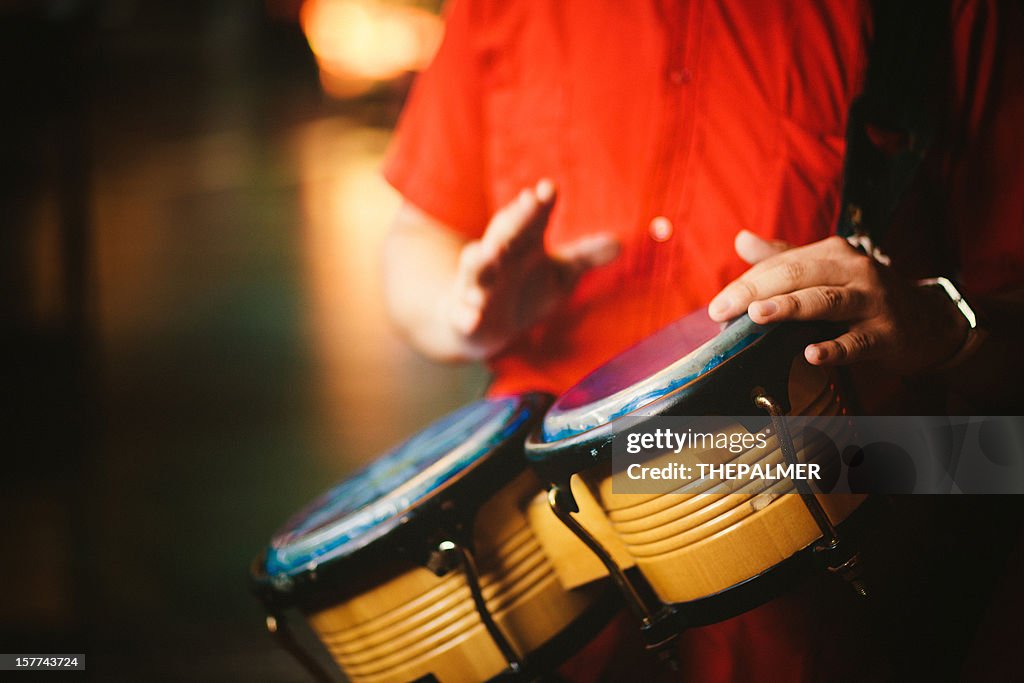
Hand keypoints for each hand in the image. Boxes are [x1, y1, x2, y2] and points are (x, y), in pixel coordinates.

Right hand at [443, 179, 618, 358]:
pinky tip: (472, 316)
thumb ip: (585, 257)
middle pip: (505, 234)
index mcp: (522, 243)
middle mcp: (497, 257)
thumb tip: (620, 244)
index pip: (532, 219)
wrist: (483, 325)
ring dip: (483, 259)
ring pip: (477, 268)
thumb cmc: (526, 292)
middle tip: (528, 202)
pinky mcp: (465, 313)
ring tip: (491, 252)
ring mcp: (478, 284)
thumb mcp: (560, 274)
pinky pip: (464, 313)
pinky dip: (467, 314)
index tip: (549, 189)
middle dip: (515, 219)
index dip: (540, 205)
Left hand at [707, 231, 968, 373]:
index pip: (782, 264)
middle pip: (799, 276)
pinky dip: (835, 348)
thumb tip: (741, 239)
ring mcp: (873, 301)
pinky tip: (811, 355)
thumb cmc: (864, 294)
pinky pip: (857, 342)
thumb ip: (782, 257)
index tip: (717, 306)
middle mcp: (854, 270)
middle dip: (757, 292)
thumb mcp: (826, 270)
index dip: (746, 284)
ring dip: (791, 308)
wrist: (928, 321)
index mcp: (833, 253)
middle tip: (724, 310)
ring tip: (759, 315)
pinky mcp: (888, 334)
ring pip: (827, 301)